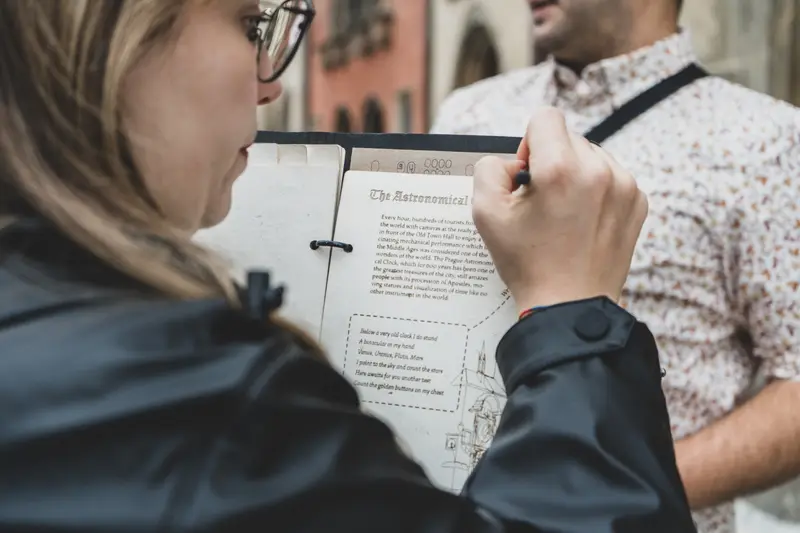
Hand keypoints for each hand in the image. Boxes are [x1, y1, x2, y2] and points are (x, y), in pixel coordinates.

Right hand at [472, 107, 647, 313]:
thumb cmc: (527, 263)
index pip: (545, 117)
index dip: (527, 143)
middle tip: (542, 204)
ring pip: (591, 155)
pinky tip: (583, 223)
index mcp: (561, 169)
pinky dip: (595, 192)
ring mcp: (624, 186)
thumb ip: (489, 169)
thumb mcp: (485, 214)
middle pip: (568, 137)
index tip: (527, 177)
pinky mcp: (638, 202)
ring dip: (574, 175)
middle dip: (551, 162)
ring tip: (564, 216)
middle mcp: (598, 170)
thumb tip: (513, 161)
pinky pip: (611, 177)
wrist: (569, 307)